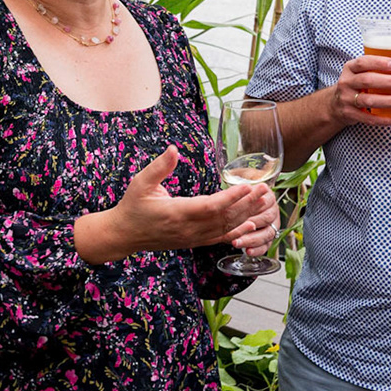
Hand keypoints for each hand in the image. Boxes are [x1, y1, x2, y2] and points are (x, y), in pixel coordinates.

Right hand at [77, 145, 271, 262]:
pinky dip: (238, 231)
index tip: (247, 186)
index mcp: (176, 213)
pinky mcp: (194, 241)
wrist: (124, 235)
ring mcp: (192, 238)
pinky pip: (220, 238)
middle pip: (224, 218)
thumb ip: (159, 167)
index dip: (231, 197)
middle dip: (248, 204)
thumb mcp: (141, 182)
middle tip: (266, 190)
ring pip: (226, 228)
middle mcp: (188, 229)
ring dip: (247, 215)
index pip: (210, 207)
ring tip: (265, 202)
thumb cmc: (132, 206)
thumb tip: (174, 149)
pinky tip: (252, 223)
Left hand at [224, 185, 282, 253]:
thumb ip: (238, 194)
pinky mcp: (269, 238)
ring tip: (237, 243)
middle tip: (236, 229)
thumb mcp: (239, 192)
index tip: (241, 213)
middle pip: (267, 219)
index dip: (253, 208)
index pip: (264, 202)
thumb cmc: (240, 198)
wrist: (241, 206)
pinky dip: (257, 250)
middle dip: (250, 225)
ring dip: (251, 240)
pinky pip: (266, 246)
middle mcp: (273, 211)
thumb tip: (229, 195)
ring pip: (267, 234)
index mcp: (268, 197)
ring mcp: (273, 226)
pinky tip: (248, 252)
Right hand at [327, 55, 390, 123]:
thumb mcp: (359, 73)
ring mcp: (346, 99)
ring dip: (389, 101)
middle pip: (366, 80)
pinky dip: (384, 119)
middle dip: (388, 82)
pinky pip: (368, 118)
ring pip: (368, 100)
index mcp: (350, 68)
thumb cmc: (356, 85)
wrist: (335, 105)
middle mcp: (346, 82)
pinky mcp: (350, 114)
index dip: (378, 62)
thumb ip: (375, 69)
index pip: (362, 62)